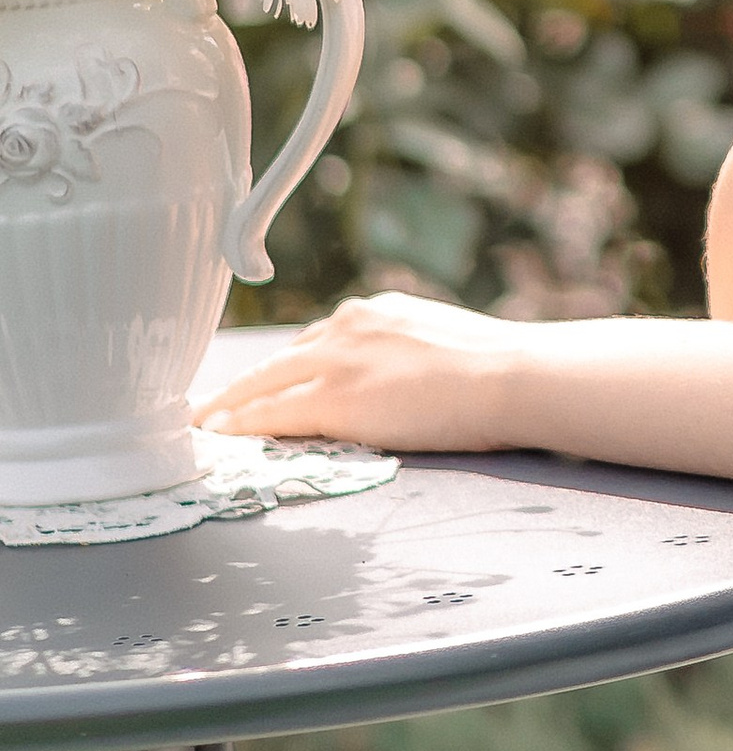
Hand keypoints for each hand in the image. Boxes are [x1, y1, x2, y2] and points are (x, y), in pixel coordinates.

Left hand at [199, 293, 530, 454]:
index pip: (318, 342)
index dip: (287, 368)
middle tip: (211, 403)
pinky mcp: (334, 400)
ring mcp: (338, 362)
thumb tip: (410, 377)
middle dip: (242, 384)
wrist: (510, 374)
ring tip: (204, 424)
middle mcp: (349, 327)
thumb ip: (409, 353)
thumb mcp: (443, 343)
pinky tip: (219, 438)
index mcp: (377, 312)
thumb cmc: (499, 367)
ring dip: (230, 405)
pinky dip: (240, 426)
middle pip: (279, 360)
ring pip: (264, 385)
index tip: (268, 381)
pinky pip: (271, 415)